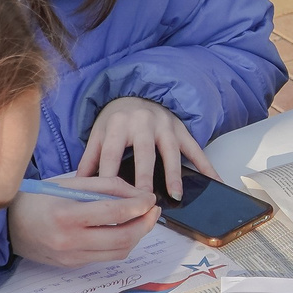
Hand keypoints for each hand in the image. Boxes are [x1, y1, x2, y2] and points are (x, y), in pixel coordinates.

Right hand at [10, 177, 157, 267]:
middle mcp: (69, 241)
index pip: (112, 213)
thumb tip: (139, 194)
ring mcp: (71, 257)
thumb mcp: (68, 183)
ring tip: (143, 219)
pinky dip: (121, 243)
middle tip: (153, 210)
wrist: (6, 225)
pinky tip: (124, 229)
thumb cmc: (37, 198)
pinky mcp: (72, 265)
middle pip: (122, 238)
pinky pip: (106, 257)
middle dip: (145, 224)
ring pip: (119, 252)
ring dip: (137, 236)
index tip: (150, 198)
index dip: (138, 206)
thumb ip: (105, 186)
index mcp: (65, 215)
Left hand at [78, 97, 212, 202]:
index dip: (110, 176)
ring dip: (174, 174)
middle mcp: (142, 123)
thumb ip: (89, 159)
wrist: (137, 93)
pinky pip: (196, 149)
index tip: (110, 199)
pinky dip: (207, 165)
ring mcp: (165, 126)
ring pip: (171, 152)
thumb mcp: (99, 134)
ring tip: (176, 195)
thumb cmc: (117, 120)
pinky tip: (215, 181)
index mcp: (118, 124)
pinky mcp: (181, 130)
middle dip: (144, 177)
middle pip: (144, 153)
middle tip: (144, 199)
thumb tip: (78, 186)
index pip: (112, 154)